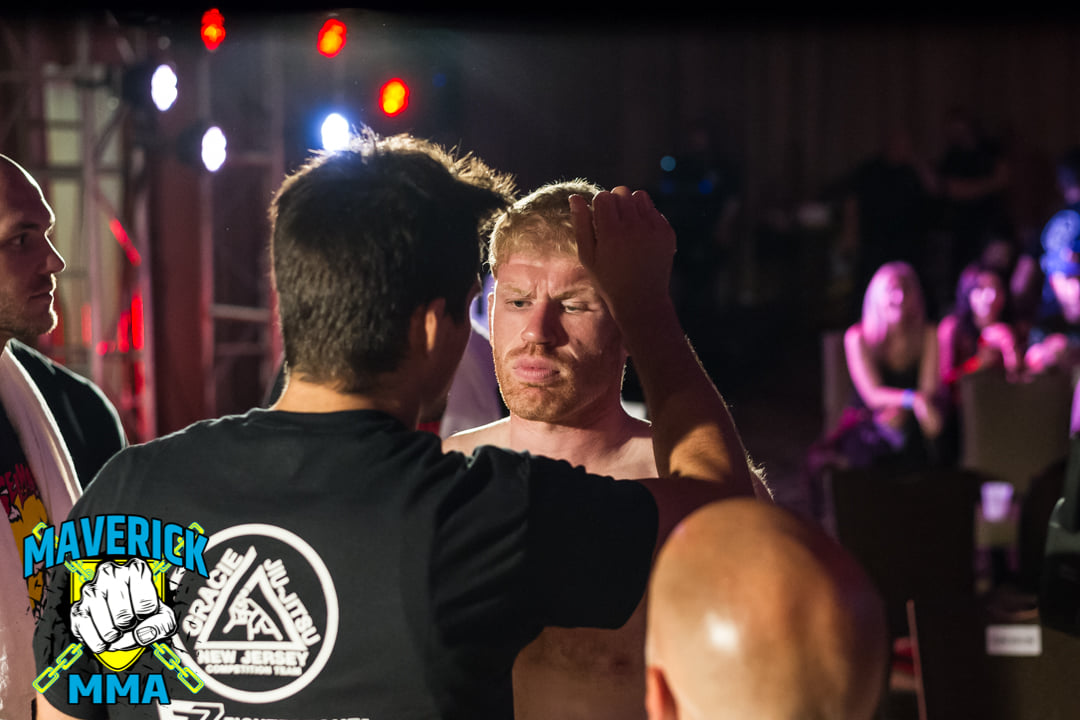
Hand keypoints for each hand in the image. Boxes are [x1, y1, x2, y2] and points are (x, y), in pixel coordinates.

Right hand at [70, 558, 175, 652]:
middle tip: (130, 625)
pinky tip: (105, 641)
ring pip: (105, 624)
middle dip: (129, 629)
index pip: (146, 604)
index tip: (145, 615)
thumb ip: (164, 624)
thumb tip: (142, 632)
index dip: (148, 619)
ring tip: (118, 634)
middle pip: (124, 617)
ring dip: (114, 637)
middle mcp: (111, 573)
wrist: (123, 619)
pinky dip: (98, 643)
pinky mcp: (77, 608)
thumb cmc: (144, 613)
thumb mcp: (164, 616)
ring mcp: (91, 590)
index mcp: (136, 569)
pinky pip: (86, 631)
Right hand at [570, 187, 675, 319]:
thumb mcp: (588, 257)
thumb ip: (581, 225)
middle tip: (613, 223)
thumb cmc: (609, 280)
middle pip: (621, 192)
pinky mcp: (667, 232)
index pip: (603, 197)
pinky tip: (640, 236)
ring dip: (631, 205)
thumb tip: (574, 197)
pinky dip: (645, 217)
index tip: (599, 221)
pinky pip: (653, 210)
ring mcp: (654, 229)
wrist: (642, 300)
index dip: (598, 206)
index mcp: (611, 233)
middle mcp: (634, 227)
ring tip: (627, 225)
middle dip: (614, 203)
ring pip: (639, 196)